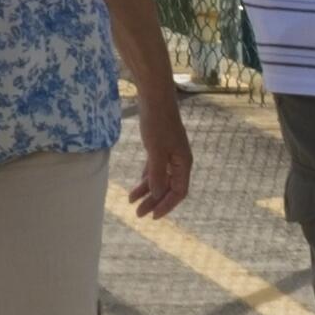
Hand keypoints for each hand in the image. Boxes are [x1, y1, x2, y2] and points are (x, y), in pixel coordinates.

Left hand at [125, 92, 194, 220]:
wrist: (155, 98)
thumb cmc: (158, 123)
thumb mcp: (156, 151)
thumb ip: (156, 174)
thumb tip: (156, 195)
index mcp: (183, 163)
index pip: (178, 192)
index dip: (166, 205)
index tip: (152, 216)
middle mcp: (179, 161)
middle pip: (168, 188)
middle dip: (154, 201)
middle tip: (138, 214)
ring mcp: (170, 154)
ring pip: (160, 179)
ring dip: (147, 191)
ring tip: (131, 202)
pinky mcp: (161, 147)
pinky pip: (155, 169)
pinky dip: (146, 178)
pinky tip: (137, 186)